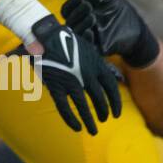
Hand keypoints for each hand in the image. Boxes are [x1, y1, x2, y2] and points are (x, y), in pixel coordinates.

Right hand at [30, 15, 122, 134]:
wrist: (45, 32)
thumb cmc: (64, 38)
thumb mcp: (86, 48)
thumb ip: (93, 64)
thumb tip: (100, 76)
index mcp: (97, 64)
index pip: (112, 88)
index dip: (116, 103)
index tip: (116, 113)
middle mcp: (87, 74)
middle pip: (100, 99)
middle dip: (103, 112)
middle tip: (104, 120)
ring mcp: (71, 80)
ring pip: (84, 106)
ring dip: (90, 120)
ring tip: (93, 131)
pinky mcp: (56, 84)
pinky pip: (65, 107)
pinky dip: (71, 119)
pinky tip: (77, 127)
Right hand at [62, 0, 159, 67]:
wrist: (138, 29)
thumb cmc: (122, 11)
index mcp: (80, 14)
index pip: (67, 10)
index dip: (70, 3)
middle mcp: (81, 26)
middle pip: (68, 21)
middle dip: (76, 12)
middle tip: (88, 6)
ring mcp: (88, 38)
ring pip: (74, 33)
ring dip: (80, 24)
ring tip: (92, 16)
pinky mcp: (96, 49)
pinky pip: (85, 47)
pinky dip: (85, 40)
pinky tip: (90, 32)